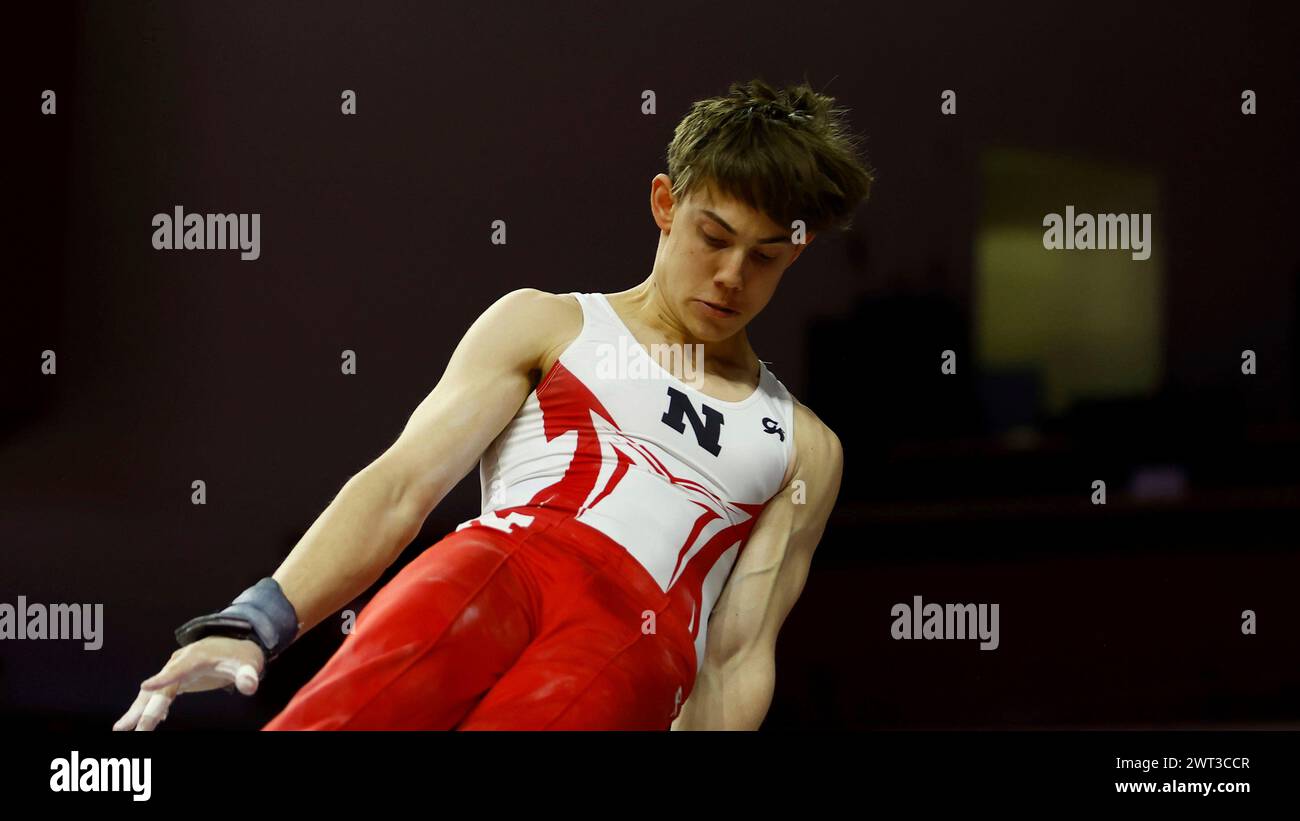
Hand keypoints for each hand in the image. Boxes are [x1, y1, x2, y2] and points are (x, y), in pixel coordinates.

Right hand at [113, 636, 265, 730]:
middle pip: (159, 688)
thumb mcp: (249, 664)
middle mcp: (179, 663)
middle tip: (129, 728)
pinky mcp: (175, 679)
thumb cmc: (240, 656)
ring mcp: (174, 671)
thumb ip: (248, 675)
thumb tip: (250, 685)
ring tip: (120, 728)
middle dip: (144, 709)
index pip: (178, 670)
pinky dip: (148, 708)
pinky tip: (146, 723)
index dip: (163, 679)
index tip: (146, 686)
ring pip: (152, 693)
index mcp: (196, 657)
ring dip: (137, 711)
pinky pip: (158, 695)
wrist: (234, 645)